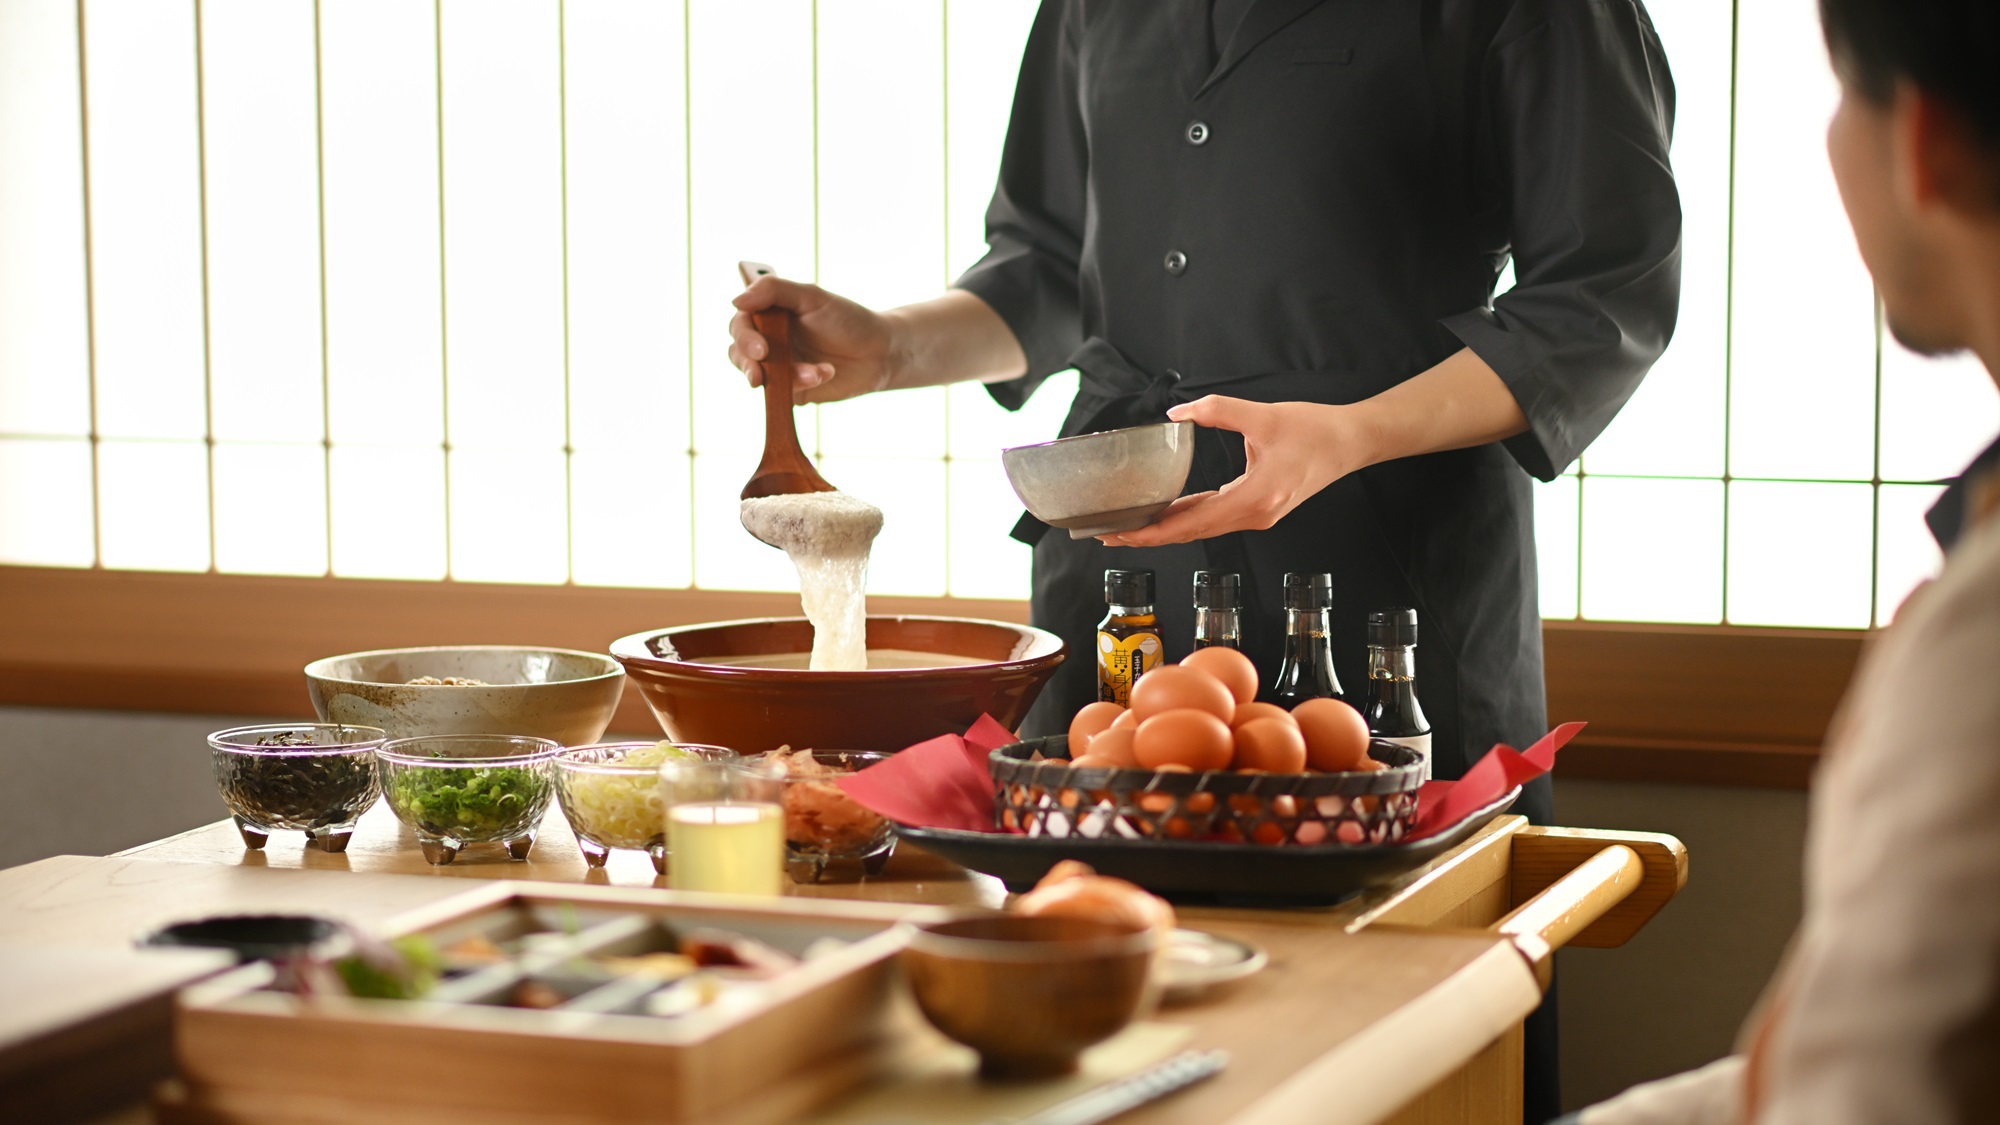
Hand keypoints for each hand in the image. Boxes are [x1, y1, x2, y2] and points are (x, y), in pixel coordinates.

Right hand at [728, 275, 899, 403]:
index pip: (741, 324)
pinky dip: (800, 385)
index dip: (745, 337)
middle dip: (749, 364)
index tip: (761, 350)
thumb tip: (736, 300)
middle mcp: (769, 339)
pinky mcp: (791, 390)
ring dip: (784, 376)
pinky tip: (825, 373)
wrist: (879, 353)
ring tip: (816, 373)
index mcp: (770, 314)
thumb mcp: (812, 296)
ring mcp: (778, 366)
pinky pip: (780, 394)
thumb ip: (774, 291)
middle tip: (761, 376)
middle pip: (739, 353)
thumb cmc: (848, 320)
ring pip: (758, 376)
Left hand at [1098, 396, 1369, 546]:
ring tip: (1130, 524)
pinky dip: (1189, 517)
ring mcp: (1258, 515)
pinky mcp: (1261, 508)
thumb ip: (1216, 410)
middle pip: (1191, 533)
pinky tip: (1168, 511)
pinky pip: (1217, 518)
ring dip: (1167, 528)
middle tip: (1108, 534)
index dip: (1151, 532)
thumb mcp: (1261, 415)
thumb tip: (1177, 413)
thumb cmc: (1315, 430)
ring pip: (1203, 528)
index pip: (1190, 524)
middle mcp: (1254, 515)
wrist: (1352, 442)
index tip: (1120, 535)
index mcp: (1253, 499)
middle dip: (1148, 535)